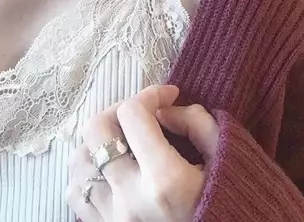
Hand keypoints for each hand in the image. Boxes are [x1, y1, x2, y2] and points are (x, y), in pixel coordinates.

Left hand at [66, 85, 219, 221]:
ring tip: (125, 142)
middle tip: (142, 113)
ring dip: (99, 142)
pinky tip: (113, 170)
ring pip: (79, 162)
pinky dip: (88, 174)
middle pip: (96, 131)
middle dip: (118, 110)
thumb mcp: (225, 157)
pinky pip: (76, 194)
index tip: (169, 96)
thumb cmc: (227, 203)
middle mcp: (131, 199)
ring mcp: (113, 219)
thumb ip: (197, 123)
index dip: (150, 94)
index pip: (132, 114)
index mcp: (165, 179)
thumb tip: (164, 111)